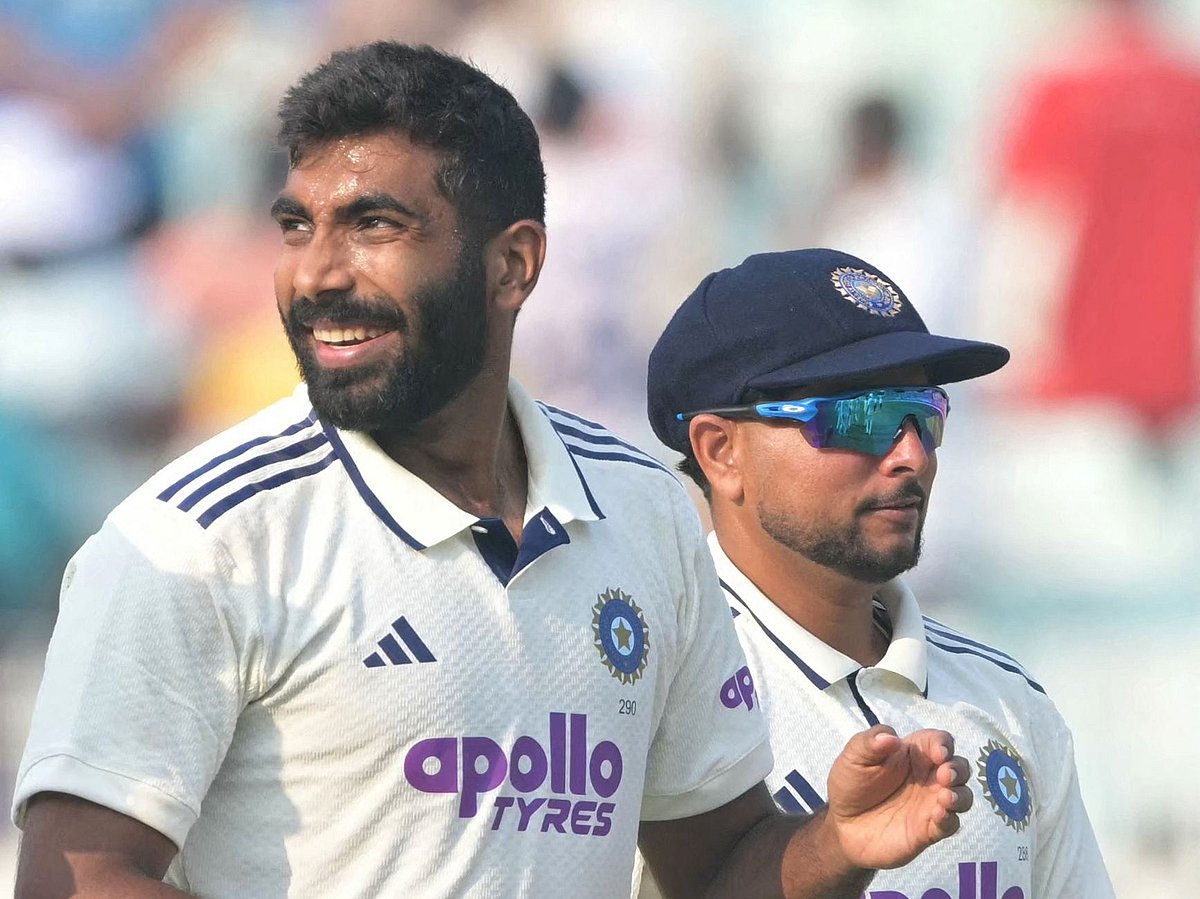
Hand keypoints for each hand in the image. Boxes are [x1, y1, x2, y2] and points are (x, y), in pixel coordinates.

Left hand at [825, 725, 971, 869]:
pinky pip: (950, 824)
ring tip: (945, 796)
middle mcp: (928, 777)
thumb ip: (869, 743)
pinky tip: (938, 815)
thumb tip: (891, 738)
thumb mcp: (854, 757)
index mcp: (913, 754)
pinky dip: (949, 819)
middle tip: (945, 774)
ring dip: (960, 795)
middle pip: (959, 767)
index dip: (943, 743)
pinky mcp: (928, 829)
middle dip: (958, 769)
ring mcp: (930, 803)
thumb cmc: (851, 784)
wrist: (841, 825)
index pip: (939, 741)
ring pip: (962, 796)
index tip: (938, 751)